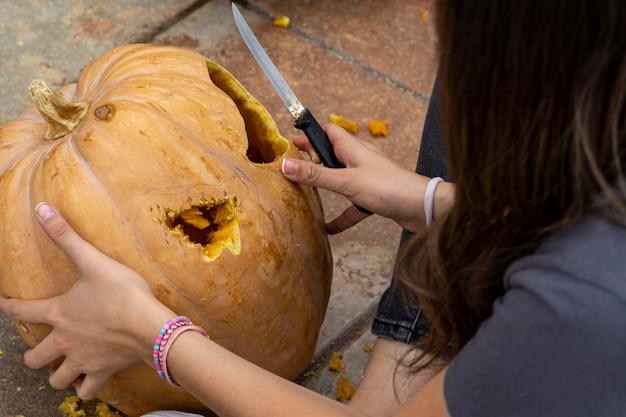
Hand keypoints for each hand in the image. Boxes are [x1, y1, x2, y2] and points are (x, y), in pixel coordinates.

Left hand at [0, 203, 173, 398]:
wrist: (150, 326)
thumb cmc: (122, 293)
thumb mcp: (93, 260)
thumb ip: (65, 236)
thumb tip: (40, 208)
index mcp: (58, 313)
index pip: (20, 311)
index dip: (6, 306)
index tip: (1, 303)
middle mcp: (64, 340)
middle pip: (34, 357)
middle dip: (33, 354)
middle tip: (41, 348)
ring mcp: (82, 360)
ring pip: (56, 378)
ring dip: (56, 374)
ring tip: (62, 367)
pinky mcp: (102, 371)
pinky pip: (87, 390)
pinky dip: (85, 387)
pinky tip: (88, 381)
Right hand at [282, 123, 434, 233]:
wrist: (423, 208)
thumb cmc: (388, 188)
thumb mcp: (346, 182)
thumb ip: (316, 175)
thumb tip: (285, 164)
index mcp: (352, 148)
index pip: (326, 131)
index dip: (307, 134)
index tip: (285, 142)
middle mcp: (359, 159)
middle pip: (330, 155)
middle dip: (310, 161)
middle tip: (289, 170)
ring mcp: (366, 178)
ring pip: (339, 180)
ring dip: (325, 186)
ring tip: (304, 194)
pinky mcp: (373, 196)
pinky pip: (351, 205)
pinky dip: (341, 215)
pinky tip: (328, 229)